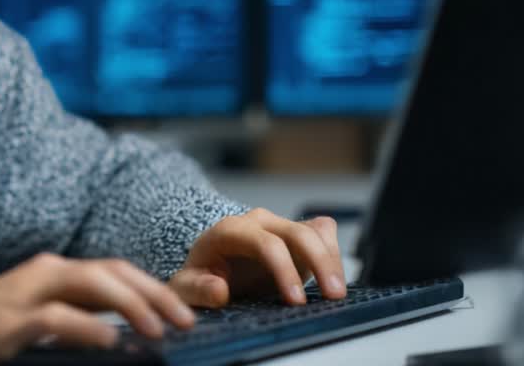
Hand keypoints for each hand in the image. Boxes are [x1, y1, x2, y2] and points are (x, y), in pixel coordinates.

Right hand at [0, 252, 195, 365]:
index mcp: (50, 273)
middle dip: (155, 292)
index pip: (114, 270)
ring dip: (133, 306)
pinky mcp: (8, 322)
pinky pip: (57, 318)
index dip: (153, 286)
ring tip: (160, 330)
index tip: (184, 312)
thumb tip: (119, 339)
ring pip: (92, 284)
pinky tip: (113, 343)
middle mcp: (43, 274)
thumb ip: (69, 322)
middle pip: (112, 270)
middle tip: (187, 320)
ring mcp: (25, 294)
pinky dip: (89, 329)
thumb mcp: (31, 322)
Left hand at [169, 208, 347, 307]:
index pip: (264, 243)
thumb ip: (197, 289)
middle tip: (332, 296)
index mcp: (229, 231)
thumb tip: (219, 289)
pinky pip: (323, 231)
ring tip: (337, 294)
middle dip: (319, 262)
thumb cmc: (197, 279)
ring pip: (315, 231)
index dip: (284, 269)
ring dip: (332, 259)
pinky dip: (333, 251)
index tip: (295, 301)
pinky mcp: (295, 234)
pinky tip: (332, 277)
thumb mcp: (186, 289)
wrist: (207, 271)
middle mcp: (256, 222)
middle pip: (297, 233)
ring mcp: (278, 225)